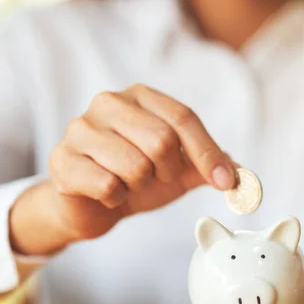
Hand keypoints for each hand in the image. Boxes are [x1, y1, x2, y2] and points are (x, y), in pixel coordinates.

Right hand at [10, 84, 235, 253]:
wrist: (89, 206)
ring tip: (127, 184)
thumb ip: (207, 166)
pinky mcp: (62, 159)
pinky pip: (107, 185)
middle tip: (154, 179)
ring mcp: (80, 129)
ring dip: (139, 186)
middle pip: (161, 140)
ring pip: (135, 165)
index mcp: (140, 97)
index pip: (183, 118)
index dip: (208, 153)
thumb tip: (241, 175)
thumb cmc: (134, 180)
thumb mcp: (177, 172)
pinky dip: (116, 199)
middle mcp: (108, 103)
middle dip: (167, 172)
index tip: (226, 183)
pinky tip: (106, 193)